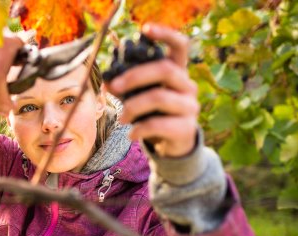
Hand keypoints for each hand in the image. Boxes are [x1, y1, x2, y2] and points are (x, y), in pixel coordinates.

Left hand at [104, 24, 198, 157]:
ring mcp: (189, 106)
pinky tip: (131, 134)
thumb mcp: (140, 96)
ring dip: (133, 107)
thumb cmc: (153, 113)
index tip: (144, 29)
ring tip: (122, 118)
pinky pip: (158, 124)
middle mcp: (187, 85)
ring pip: (159, 97)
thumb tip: (108, 82)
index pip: (179, 45)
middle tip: (114, 87)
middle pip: (165, 69)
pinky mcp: (186, 128)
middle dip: (134, 76)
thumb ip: (127, 86)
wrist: (172, 144)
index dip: (165, 34)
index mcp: (177, 72)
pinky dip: (139, 129)